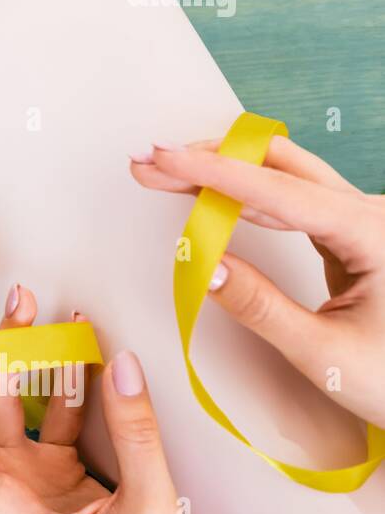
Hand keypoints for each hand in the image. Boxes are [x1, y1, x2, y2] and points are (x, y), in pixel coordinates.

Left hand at [0, 291, 191, 513]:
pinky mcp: (57, 477)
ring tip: (30, 309)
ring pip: (12, 410)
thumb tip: (121, 365)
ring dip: (21, 360)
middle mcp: (6, 494)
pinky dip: (66, 384)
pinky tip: (78, 348)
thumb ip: (136, 438)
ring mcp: (30, 483)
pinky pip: (54, 420)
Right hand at [131, 136, 384, 427]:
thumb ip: (263, 309)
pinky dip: (244, 192)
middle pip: (280, 163)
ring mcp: (364, 220)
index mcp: (375, 235)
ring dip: (222, 171)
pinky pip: (292, 198)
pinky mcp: (353, 234)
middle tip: (150, 163)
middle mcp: (373, 214)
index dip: (213, 172)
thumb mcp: (326, 355)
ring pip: (284, 175)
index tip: (163, 159)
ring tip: (164, 175)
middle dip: (210, 158)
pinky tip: (209, 195)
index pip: (278, 191)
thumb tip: (207, 266)